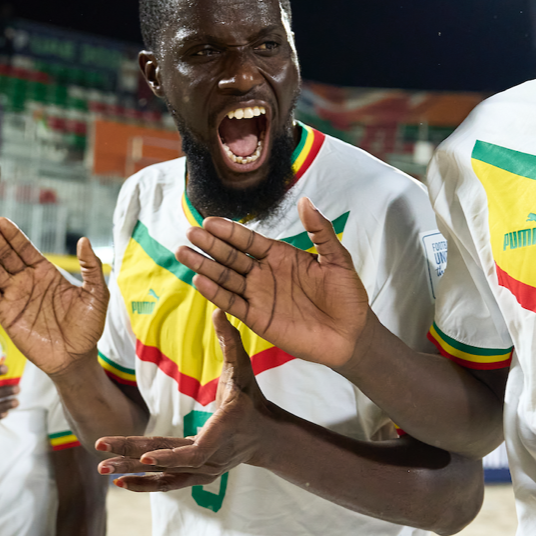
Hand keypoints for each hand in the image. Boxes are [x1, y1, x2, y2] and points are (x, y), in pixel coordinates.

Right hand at [0, 217, 108, 377]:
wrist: (76, 358)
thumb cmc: (88, 327)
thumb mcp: (96, 295)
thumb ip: (91, 267)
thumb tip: (84, 240)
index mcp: (46, 273)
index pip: (26, 249)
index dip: (13, 235)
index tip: (1, 220)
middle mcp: (28, 281)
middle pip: (6, 254)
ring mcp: (15, 296)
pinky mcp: (5, 313)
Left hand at [97, 313, 274, 492]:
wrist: (265, 435)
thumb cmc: (251, 398)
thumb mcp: (243, 368)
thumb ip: (230, 341)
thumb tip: (219, 309)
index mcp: (222, 431)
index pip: (195, 451)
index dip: (171, 455)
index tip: (145, 457)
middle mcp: (211, 457)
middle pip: (168, 461)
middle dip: (132, 456)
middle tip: (101, 449)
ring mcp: (203, 471)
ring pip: (163, 475)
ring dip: (132, 473)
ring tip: (102, 469)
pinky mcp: (195, 476)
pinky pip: (167, 483)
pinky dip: (144, 484)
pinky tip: (120, 483)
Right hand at [175, 197, 369, 368]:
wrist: (352, 334)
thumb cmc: (347, 295)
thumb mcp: (337, 258)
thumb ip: (320, 231)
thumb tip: (305, 201)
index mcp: (279, 255)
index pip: (248, 241)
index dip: (229, 231)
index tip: (209, 221)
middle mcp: (264, 274)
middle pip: (231, 256)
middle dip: (210, 245)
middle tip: (189, 233)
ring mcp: (259, 296)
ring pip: (225, 278)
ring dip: (204, 266)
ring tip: (183, 253)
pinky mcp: (258, 319)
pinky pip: (233, 304)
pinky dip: (216, 293)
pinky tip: (200, 280)